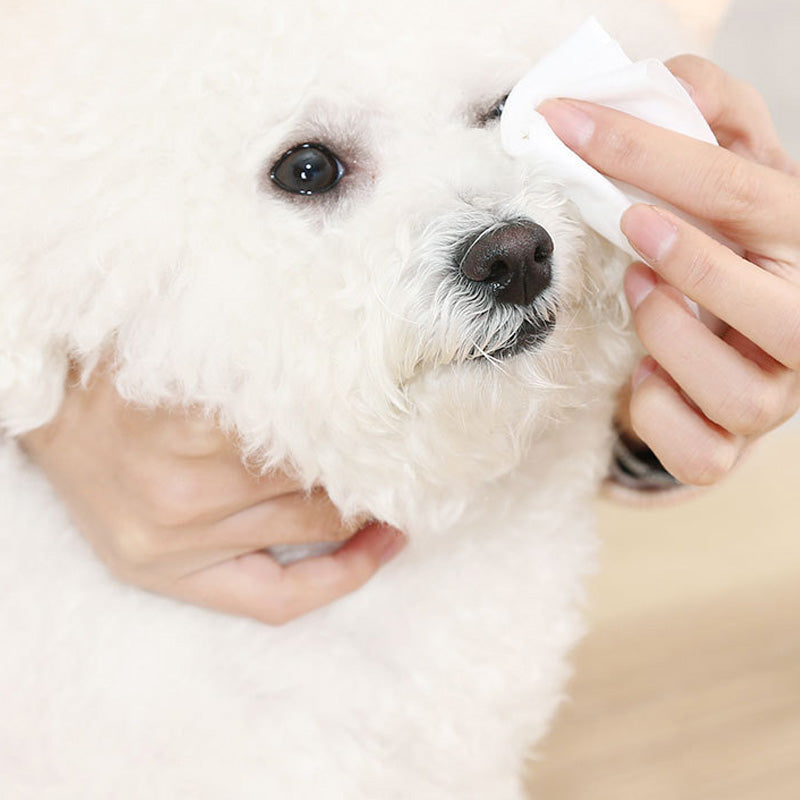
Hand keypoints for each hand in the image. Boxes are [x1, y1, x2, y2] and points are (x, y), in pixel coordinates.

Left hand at [20, 369, 405, 622]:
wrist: (40, 386)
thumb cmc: (100, 450)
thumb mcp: (142, 522)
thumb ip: (224, 532)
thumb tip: (333, 515)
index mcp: (165, 568)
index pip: (278, 598)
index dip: (349, 572)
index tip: (392, 538)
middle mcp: (175, 532)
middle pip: (312, 520)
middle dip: (357, 491)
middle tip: (380, 462)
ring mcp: (181, 474)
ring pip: (304, 468)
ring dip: (335, 443)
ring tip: (347, 420)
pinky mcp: (188, 418)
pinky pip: (279, 417)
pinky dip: (304, 405)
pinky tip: (308, 389)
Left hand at [538, 56, 799, 484]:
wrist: (726, 328)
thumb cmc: (719, 245)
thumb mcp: (721, 172)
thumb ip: (707, 116)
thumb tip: (664, 74)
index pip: (740, 190)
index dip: (651, 154)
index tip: (572, 127)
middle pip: (774, 308)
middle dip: (694, 263)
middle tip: (631, 226)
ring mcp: (772, 396)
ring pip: (740, 395)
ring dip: (672, 340)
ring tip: (637, 294)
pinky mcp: (728, 446)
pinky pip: (698, 452)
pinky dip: (657, 414)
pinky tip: (640, 376)